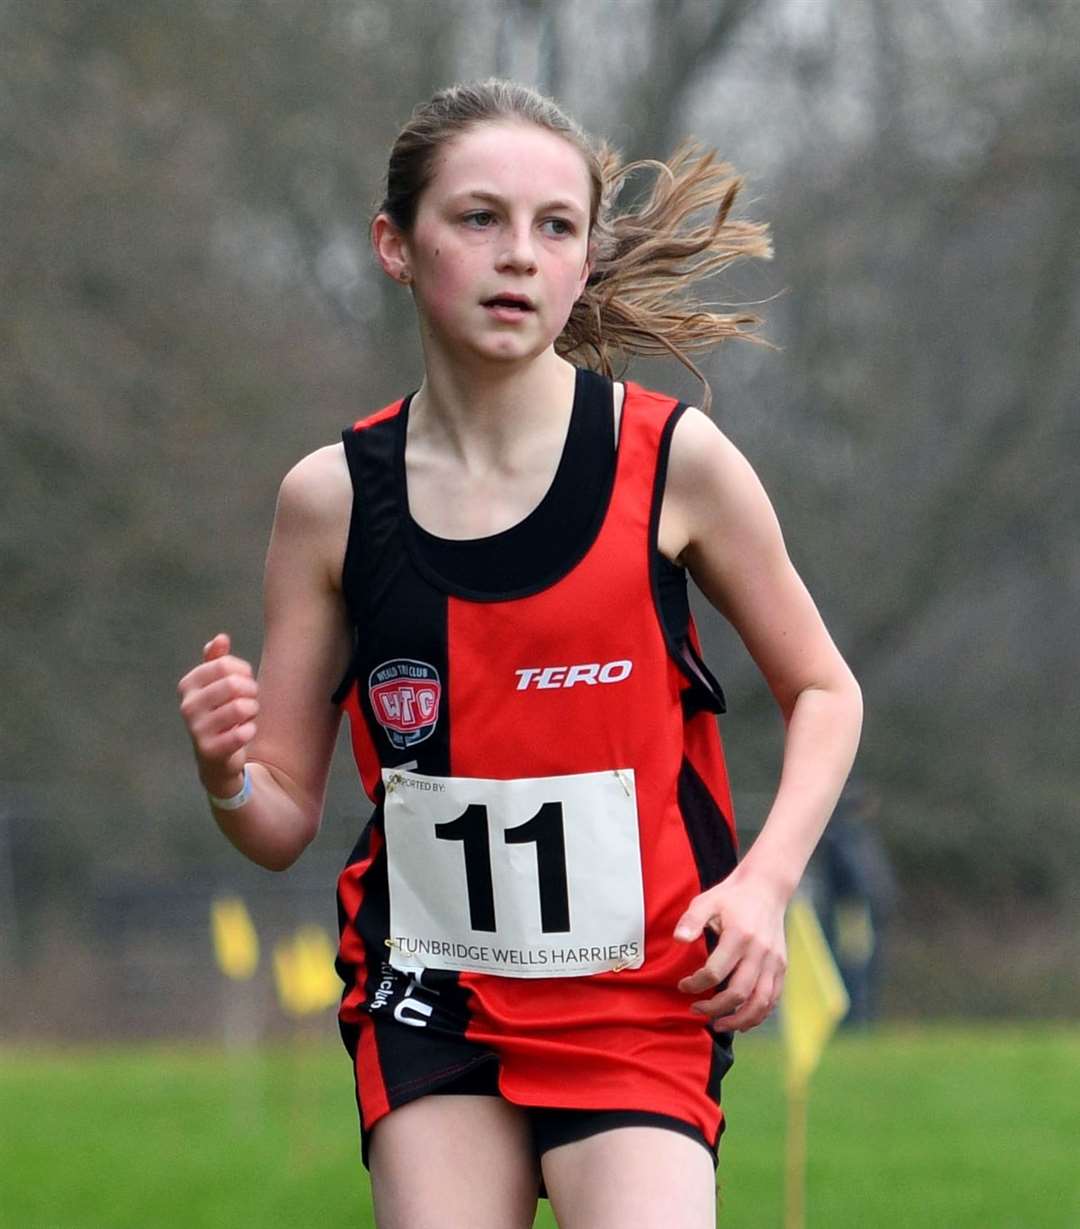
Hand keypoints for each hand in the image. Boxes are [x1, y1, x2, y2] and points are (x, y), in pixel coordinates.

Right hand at [177, 633, 258, 796]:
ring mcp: (196, 728)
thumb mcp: (217, 684)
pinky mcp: (209, 750)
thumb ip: (217, 660)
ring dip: (252, 711)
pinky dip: (250, 731)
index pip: (225, 664)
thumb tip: (220, 638)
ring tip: (246, 717)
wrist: (217, 757)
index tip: (244, 682)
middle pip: (234, 684)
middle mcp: (187, 705)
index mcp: (188, 684)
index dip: (244, 672)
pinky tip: (244, 733)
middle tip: (250, 701)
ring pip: (241, 707)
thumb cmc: (220, 713)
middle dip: (251, 691)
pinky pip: (242, 734)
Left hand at [673, 866, 787, 1032]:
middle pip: (738, 992)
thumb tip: (679, 939)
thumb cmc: (731, 897)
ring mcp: (774, 961)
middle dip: (714, 1008)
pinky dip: (758, 1014)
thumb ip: (692, 920)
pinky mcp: (781, 966)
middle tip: (696, 1010)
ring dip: (738, 1019)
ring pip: (759, 1002)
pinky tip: (741, 1020)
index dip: (695, 984)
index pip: (715, 972)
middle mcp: (760, 951)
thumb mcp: (706, 901)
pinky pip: (772, 998)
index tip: (683, 986)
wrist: (765, 888)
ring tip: (718, 1025)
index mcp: (739, 935)